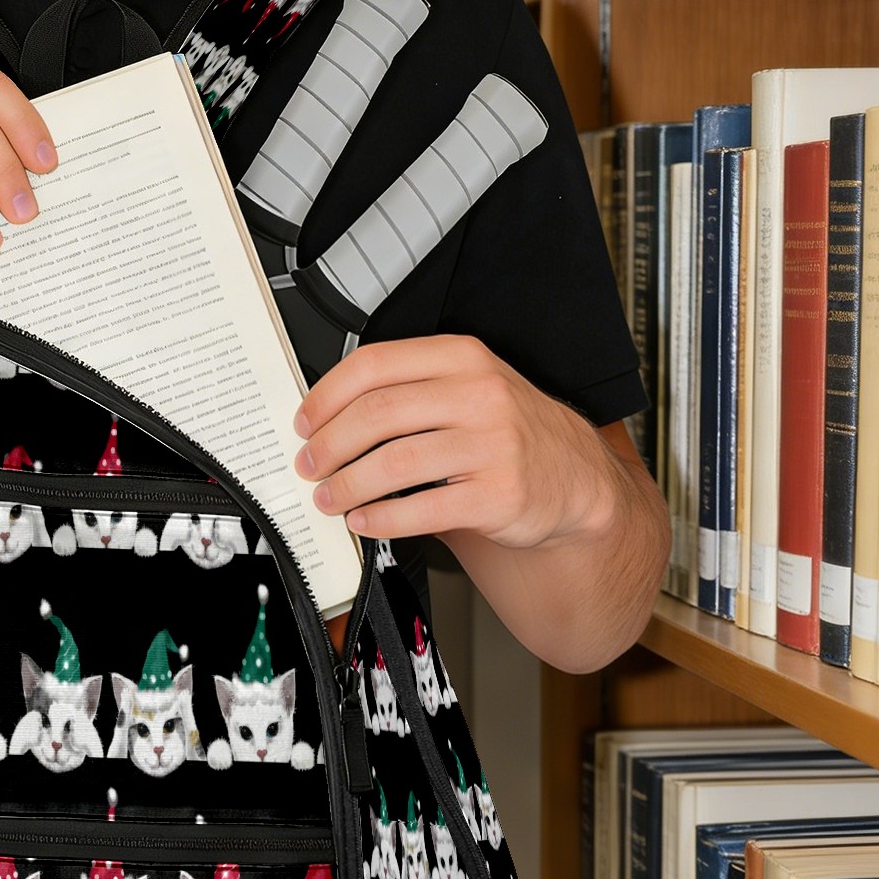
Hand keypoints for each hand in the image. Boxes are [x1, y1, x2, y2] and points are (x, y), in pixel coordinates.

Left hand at [292, 334, 614, 549]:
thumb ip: (407, 391)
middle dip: (329, 445)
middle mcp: (479, 394)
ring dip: (348, 485)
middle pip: (377, 413)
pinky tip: (364, 522)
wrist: (574, 477)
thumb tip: (326, 419)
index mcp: (461, 357)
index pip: (374, 365)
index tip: (305, 422)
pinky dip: (382, 519)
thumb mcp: (466, 389)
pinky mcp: (499, 494)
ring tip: (329, 497)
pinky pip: (423, 508)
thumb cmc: (507, 432)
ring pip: (394, 462)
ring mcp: (493, 444)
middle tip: (309, 465)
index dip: (326, 396)